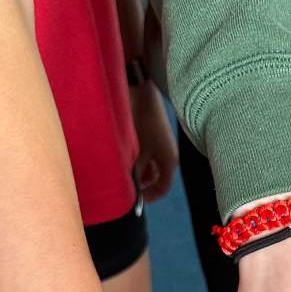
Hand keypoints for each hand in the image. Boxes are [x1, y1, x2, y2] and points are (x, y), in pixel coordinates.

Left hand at [130, 80, 178, 199]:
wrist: (141, 90)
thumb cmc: (141, 120)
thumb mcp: (137, 150)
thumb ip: (135, 171)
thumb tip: (131, 188)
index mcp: (169, 160)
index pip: (162, 188)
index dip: (148, 197)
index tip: (134, 200)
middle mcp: (167, 155)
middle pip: (155, 178)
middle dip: (140, 183)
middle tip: (123, 183)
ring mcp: (159, 145)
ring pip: (148, 167)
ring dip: (136, 170)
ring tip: (121, 167)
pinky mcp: (152, 136)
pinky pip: (145, 154)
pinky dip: (136, 158)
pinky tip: (123, 154)